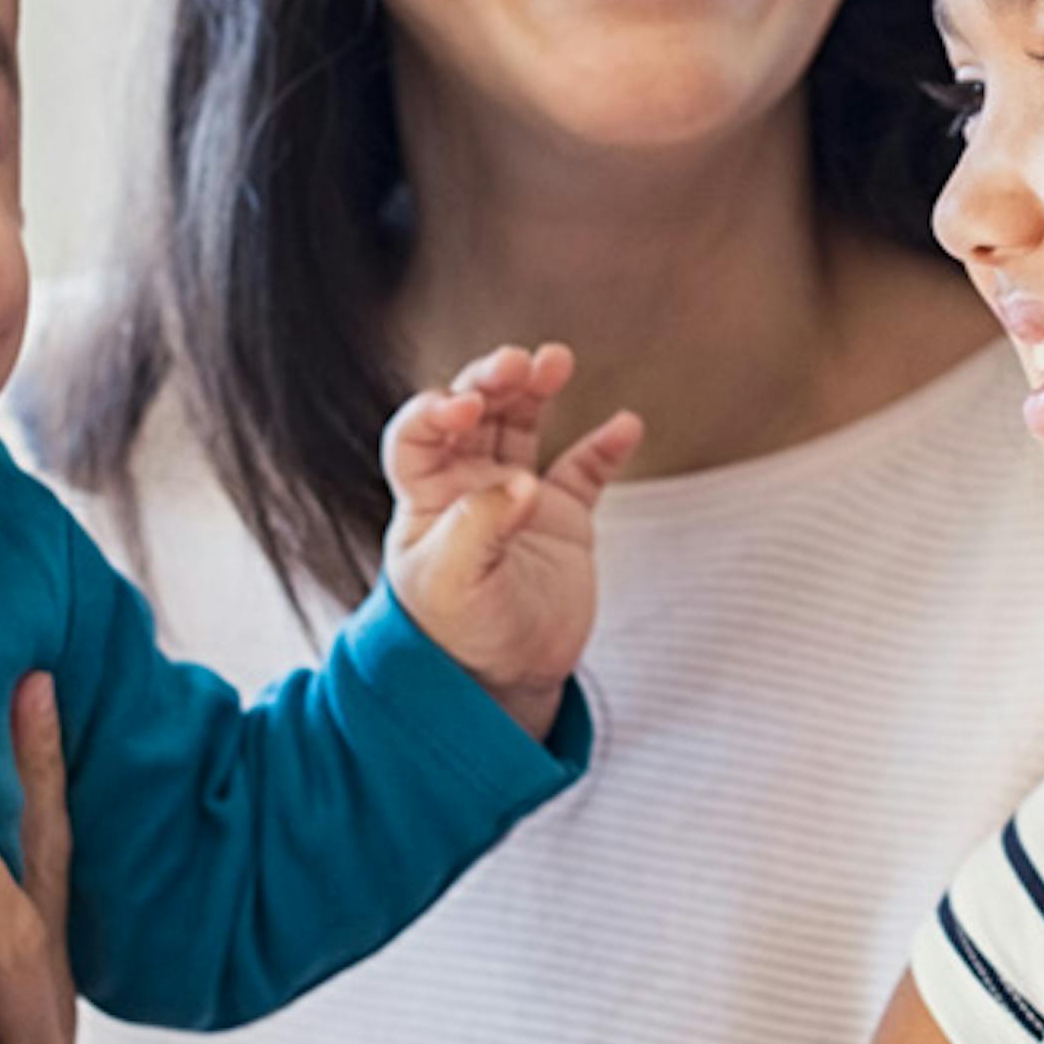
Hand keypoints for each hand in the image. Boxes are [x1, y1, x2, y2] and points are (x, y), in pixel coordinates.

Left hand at [378, 343, 643, 737]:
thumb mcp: (454, 585)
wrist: (506, 681)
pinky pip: (585, 469)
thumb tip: (524, 482)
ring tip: (555, 362)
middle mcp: (468, 486)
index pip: (418, 433)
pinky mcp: (564, 516)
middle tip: (519, 363)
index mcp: (425, 498)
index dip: (435, 410)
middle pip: (475, 413)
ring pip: (523, 425)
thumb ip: (481, 527)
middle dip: (493, 381)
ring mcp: (518, 496)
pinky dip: (605, 446)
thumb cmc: (460, 636)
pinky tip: (625, 425)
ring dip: (536, 390)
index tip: (465, 407)